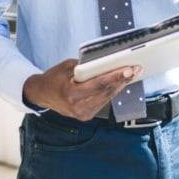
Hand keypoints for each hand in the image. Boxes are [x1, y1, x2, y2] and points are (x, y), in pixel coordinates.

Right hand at [22, 59, 142, 120]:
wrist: (42, 94)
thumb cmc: (54, 78)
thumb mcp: (67, 66)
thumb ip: (86, 66)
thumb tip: (107, 63)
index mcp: (71, 95)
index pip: (99, 85)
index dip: (115, 77)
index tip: (128, 69)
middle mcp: (78, 107)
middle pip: (106, 92)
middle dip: (122, 79)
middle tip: (136, 68)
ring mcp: (83, 114)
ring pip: (107, 98)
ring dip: (120, 85)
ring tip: (132, 74)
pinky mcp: (86, 116)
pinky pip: (103, 102)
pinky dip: (112, 91)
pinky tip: (120, 82)